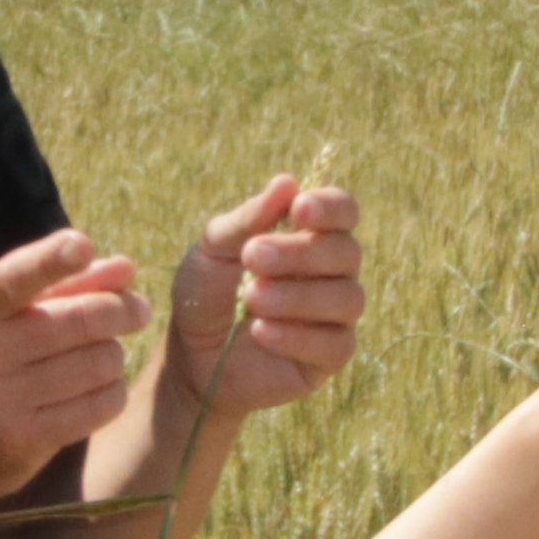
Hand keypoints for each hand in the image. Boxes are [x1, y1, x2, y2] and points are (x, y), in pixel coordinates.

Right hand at [0, 230, 150, 503]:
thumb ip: (57, 285)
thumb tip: (125, 268)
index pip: (11, 280)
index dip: (49, 261)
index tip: (80, 245)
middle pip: (78, 322)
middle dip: (120, 310)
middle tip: (136, 309)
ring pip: (97, 364)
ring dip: (114, 355)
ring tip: (106, 355)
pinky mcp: (23, 442)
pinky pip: (97, 407)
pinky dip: (112, 392)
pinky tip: (101, 388)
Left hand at [168, 176, 365, 417]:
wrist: (191, 355)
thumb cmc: (206, 293)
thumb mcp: (213, 250)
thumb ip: (248, 219)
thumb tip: (286, 182)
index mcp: (310, 235)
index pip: (343, 211)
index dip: (330, 208)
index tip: (299, 209)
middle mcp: (332, 272)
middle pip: (346, 253)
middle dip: (300, 253)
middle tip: (252, 257)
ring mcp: (336, 315)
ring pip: (347, 298)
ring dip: (297, 295)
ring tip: (249, 297)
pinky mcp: (330, 356)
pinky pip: (335, 344)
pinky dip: (297, 335)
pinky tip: (260, 331)